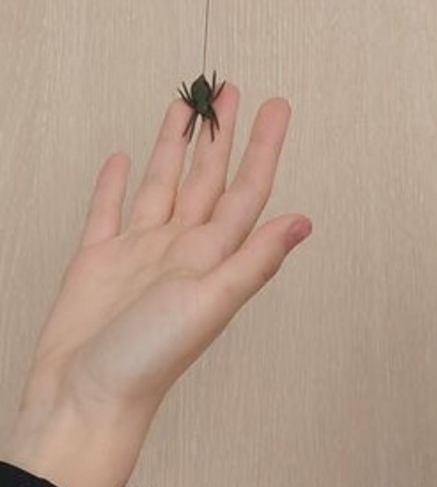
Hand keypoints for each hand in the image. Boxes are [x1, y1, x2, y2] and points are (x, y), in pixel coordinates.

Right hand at [17, 84, 311, 425]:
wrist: (85, 395)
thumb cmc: (147, 361)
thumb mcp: (210, 304)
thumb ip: (254, 260)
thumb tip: (302, 223)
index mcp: (210, 258)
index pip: (246, 191)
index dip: (262, 148)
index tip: (276, 108)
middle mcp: (179, 251)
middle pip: (208, 179)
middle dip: (221, 135)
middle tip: (231, 91)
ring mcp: (138, 253)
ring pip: (162, 184)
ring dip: (175, 147)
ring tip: (187, 108)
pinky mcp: (98, 260)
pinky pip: (109, 210)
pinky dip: (114, 183)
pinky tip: (122, 159)